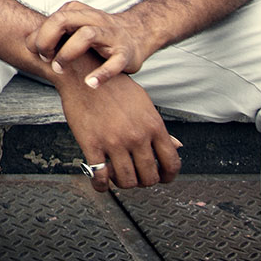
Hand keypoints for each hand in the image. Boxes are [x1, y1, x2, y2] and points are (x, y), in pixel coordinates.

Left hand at [31, 0, 157, 88]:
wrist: (138, 34)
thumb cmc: (99, 34)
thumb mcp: (76, 28)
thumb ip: (53, 32)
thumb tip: (28, 43)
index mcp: (80, 13)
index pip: (53, 18)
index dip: (40, 35)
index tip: (36, 51)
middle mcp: (95, 20)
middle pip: (64, 20)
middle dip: (48, 40)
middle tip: (46, 59)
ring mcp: (111, 35)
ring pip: (87, 35)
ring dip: (68, 53)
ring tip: (59, 69)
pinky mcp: (125, 53)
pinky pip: (114, 62)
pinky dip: (102, 73)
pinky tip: (90, 83)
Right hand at [55, 61, 181, 191]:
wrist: (83, 75)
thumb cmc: (114, 87)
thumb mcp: (144, 104)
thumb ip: (159, 128)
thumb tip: (177, 146)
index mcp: (153, 126)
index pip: (171, 163)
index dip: (169, 176)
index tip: (163, 178)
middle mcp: (137, 136)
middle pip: (149, 176)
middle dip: (145, 181)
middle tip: (137, 177)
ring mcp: (114, 142)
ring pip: (127, 180)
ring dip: (124, 183)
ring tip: (118, 176)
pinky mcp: (92, 144)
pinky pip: (100, 176)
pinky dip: (101, 185)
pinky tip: (100, 182)